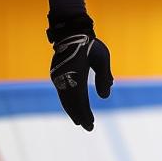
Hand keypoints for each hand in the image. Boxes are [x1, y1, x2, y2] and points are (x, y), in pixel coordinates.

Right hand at [47, 14, 112, 130]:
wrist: (71, 33)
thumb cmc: (90, 45)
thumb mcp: (102, 58)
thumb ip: (104, 77)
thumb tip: (105, 97)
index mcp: (76, 74)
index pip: (80, 99)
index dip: (85, 113)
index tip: (91, 124)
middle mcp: (64, 77)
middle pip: (71, 102)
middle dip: (79, 115)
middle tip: (88, 127)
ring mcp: (58, 76)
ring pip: (65, 99)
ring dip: (73, 111)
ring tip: (81, 121)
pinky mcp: (56, 75)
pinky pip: (62, 93)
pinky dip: (68, 103)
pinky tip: (74, 109)